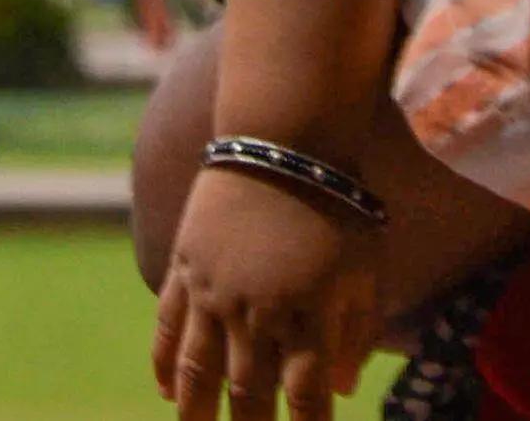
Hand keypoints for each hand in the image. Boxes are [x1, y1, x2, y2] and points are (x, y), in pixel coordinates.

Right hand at [152, 163, 380, 420]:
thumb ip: (356, 335)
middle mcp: (256, 312)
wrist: (284, 137)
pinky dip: (163, 363)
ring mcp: (213, 291)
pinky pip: (167, 326)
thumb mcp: (367, 270)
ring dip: (195, 412)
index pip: (305, 400)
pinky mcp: (186, 267)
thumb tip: (339, 391)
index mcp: (307, 316)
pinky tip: (163, 391)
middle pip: (247, 395)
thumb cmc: (339, 203)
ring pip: (197, 369)